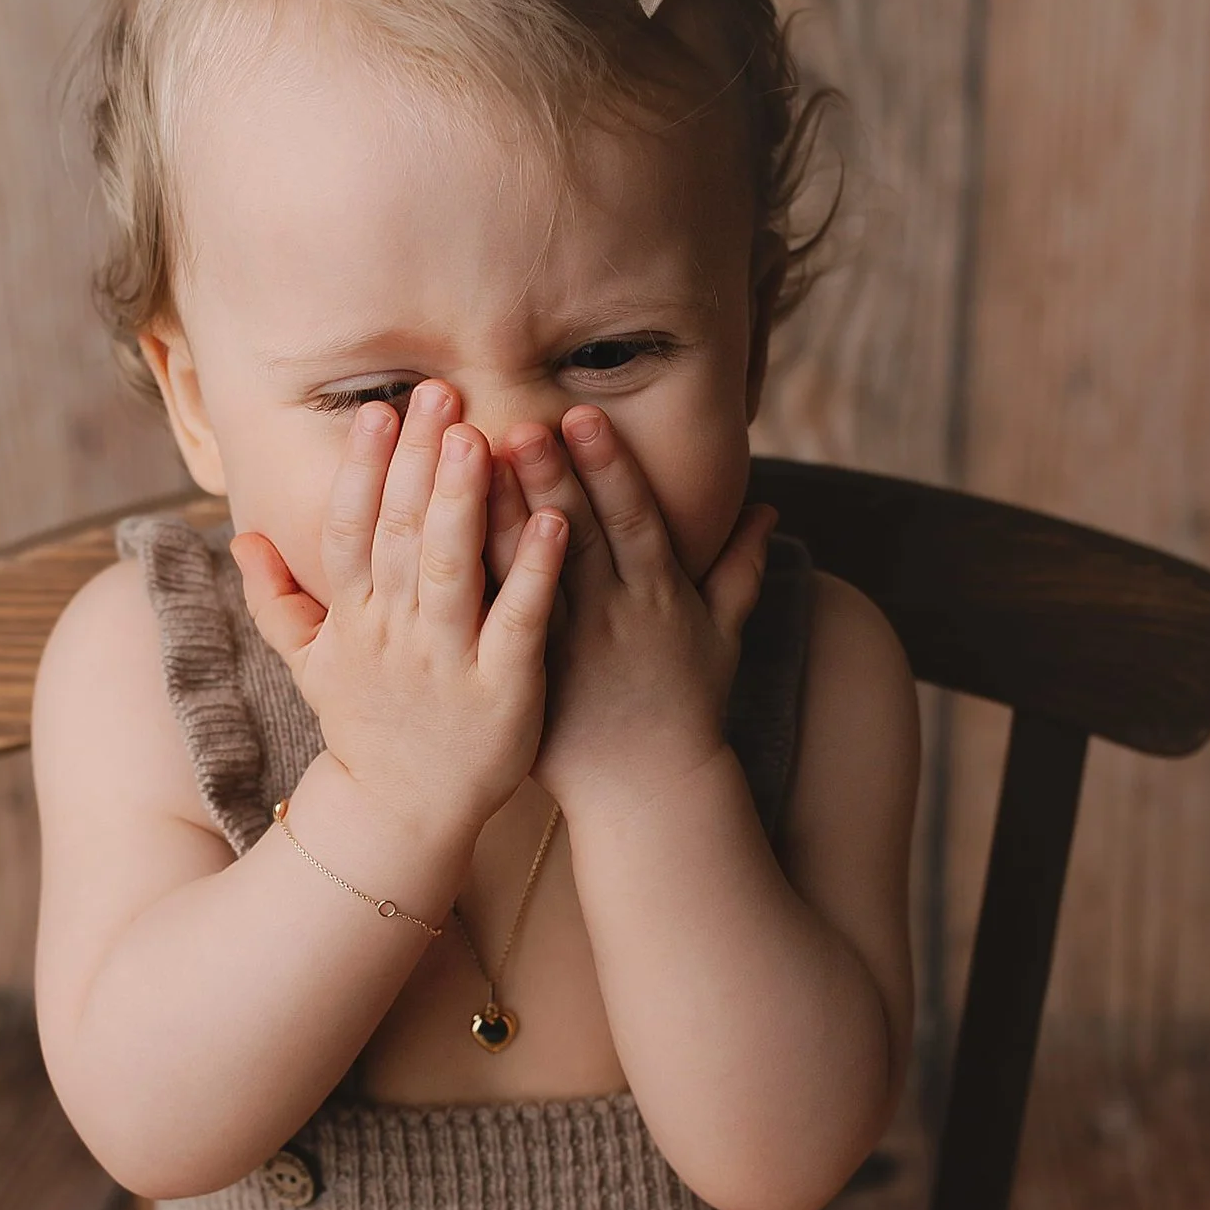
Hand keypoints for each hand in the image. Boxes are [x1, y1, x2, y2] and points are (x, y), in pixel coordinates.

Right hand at [231, 382, 566, 851]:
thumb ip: (275, 599)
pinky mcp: (503, 690)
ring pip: (453, 570)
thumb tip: (240, 536)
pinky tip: (555, 521)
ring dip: (466, 502)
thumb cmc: (366, 727)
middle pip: (401, 534)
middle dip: (418, 461)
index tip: (379, 410)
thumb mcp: (310, 664)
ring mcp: (447, 662)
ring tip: (482, 437)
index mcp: (352, 620)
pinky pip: (519, 622)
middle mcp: (393, 635)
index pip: (350, 530)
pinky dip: (534, 572)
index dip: (362, 470)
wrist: (401, 817)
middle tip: (439, 392)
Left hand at [493, 407, 775, 809]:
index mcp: (659, 598)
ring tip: (471, 474)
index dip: (609, 468)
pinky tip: (444, 547)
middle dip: (549, 481)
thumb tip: (766, 508)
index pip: (633, 521)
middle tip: (518, 423)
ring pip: (531, 580)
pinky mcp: (528, 681)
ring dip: (502, 522)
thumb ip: (740, 569)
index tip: (583, 416)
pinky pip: (496, 626)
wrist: (648, 794)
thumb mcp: (723, 637)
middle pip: (578, 540)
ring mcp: (566, 652)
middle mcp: (612, 619)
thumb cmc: (686, 709)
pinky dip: (475, 585)